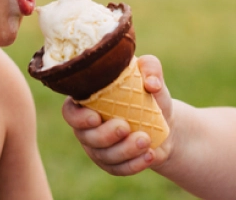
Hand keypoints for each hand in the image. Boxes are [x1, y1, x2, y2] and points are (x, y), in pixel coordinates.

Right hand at [61, 55, 173, 175]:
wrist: (165, 123)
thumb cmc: (150, 94)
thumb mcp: (151, 75)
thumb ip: (150, 67)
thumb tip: (151, 83)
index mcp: (88, 101)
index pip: (70, 111)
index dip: (78, 118)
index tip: (96, 117)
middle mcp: (87, 126)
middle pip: (85, 137)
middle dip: (104, 135)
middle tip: (125, 127)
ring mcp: (98, 148)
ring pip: (103, 155)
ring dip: (124, 150)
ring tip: (146, 140)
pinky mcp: (112, 164)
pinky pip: (117, 169)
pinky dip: (133, 164)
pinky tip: (149, 155)